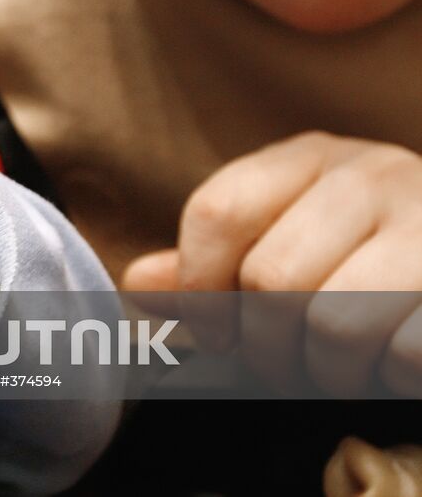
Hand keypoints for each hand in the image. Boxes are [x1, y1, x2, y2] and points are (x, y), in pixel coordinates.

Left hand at [123, 132, 421, 396]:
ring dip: (328, 370)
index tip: (215, 326)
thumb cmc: (371, 251)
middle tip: (285, 362)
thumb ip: (212, 262)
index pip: (219, 211)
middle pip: (272, 280)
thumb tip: (137, 284)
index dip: (201, 286)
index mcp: (312, 156)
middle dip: (267, 346)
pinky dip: (390, 376)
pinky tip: (395, 359)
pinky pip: (404, 355)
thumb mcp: (289, 235)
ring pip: (334, 325)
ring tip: (340, 365)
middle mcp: (374, 175)